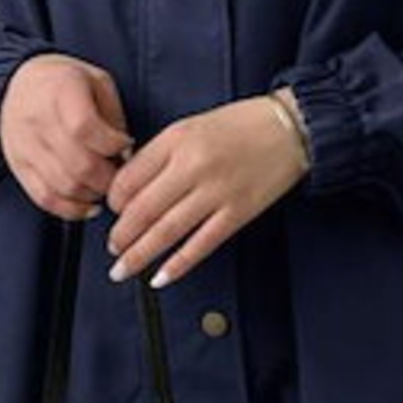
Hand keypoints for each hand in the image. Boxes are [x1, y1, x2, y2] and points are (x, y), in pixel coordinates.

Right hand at [0, 52, 134, 218]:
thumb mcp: (96, 81)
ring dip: (94, 194)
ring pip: (64, 186)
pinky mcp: (19, 167)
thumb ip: (113, 116)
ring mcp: (25, 147)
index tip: (126, 145)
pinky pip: (45, 199)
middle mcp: (38, 120)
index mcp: (60, 91)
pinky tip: (90, 205)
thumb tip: (126, 155)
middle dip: (109, 177)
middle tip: (121, 173)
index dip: (112, 144)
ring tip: (105, 185)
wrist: (14, 85)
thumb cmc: (64, 83)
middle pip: (79, 164)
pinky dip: (71, 209)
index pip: (85, 128)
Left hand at [104, 91, 310, 287]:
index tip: (112, 212)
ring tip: (123, 268)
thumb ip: (159, 153)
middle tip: (113, 247)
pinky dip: (178, 265)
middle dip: (120, 235)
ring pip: (166, 232)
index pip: (129, 179)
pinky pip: (201, 245)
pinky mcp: (238, 213)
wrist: (290, 128)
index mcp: (176, 139)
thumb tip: (129, 186)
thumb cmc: (241, 125)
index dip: (113, 202)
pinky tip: (161, 277)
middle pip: (142, 210)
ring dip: (139, 255)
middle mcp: (193, 165)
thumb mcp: (190, 125)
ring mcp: (216, 192)